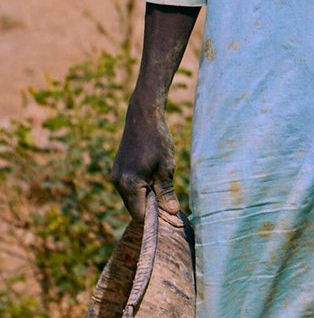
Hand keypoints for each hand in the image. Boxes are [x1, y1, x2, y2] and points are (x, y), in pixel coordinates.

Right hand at [111, 103, 177, 220]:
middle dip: (151, 211)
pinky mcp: (118, 170)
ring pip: (132, 198)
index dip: (155, 220)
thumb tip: (173, 212)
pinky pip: (129, 188)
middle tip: (172, 210)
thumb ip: (167, 192)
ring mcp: (116, 176)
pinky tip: (156, 185)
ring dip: (147, 200)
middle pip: (134, 208)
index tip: (171, 220)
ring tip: (166, 196)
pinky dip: (141, 190)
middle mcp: (118, 183)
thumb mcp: (166, 168)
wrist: (143, 117)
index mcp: (129, 185)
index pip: (140, 215)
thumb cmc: (158, 141)